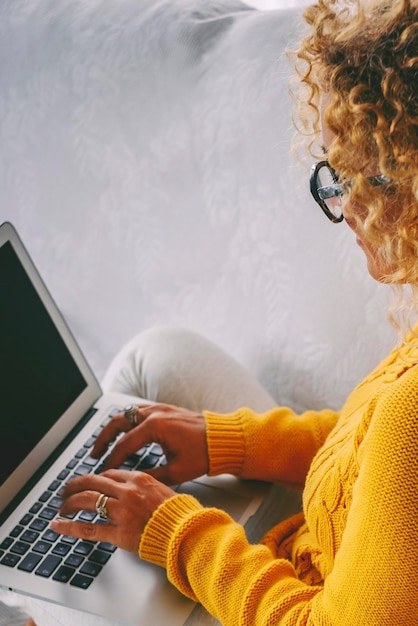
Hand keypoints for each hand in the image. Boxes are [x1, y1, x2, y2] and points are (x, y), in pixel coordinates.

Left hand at [51, 470, 174, 551]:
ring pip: (86, 501)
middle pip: (92, 483)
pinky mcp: (118, 533)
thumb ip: (145, 486)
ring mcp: (121, 512)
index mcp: (139, 479)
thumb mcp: (164, 489)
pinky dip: (69, 526)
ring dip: (69, 503)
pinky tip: (58, 525)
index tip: (88, 483)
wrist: (187, 532)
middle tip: (66, 490)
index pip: (108, 474)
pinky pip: (88, 528)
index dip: (94, 479)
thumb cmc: (180, 514)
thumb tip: (135, 487)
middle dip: (75, 486)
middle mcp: (127, 492)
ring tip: (61, 507)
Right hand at [91, 403, 208, 485]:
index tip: (103, 472)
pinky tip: (125, 432)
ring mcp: (160, 408)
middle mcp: (155, 413)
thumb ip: (151, 477)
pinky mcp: (165, 408)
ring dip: (113, 427)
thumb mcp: (177, 472)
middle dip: (103, 438)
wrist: (224, 438)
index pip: (124, 444)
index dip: (111, 460)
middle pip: (118, 421)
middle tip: (94, 454)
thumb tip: (132, 483)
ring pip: (127, 413)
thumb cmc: (205, 453)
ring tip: (105, 443)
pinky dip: (127, 421)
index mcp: (155, 426)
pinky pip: (138, 411)